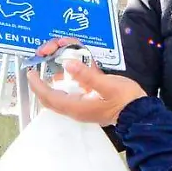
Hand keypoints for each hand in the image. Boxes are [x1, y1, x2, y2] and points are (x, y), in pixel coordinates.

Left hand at [29, 38, 145, 125]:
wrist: (141, 113)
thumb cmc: (126, 101)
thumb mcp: (107, 85)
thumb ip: (87, 75)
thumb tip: (68, 64)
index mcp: (77, 107)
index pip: (48, 96)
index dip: (37, 84)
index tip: (30, 72)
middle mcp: (76, 108)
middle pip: (51, 96)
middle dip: (43, 80)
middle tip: (43, 60)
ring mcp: (82, 105)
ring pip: (60, 92)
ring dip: (56, 76)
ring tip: (59, 57)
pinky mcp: (90, 101)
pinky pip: (72, 90)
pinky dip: (68, 78)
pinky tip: (73, 66)